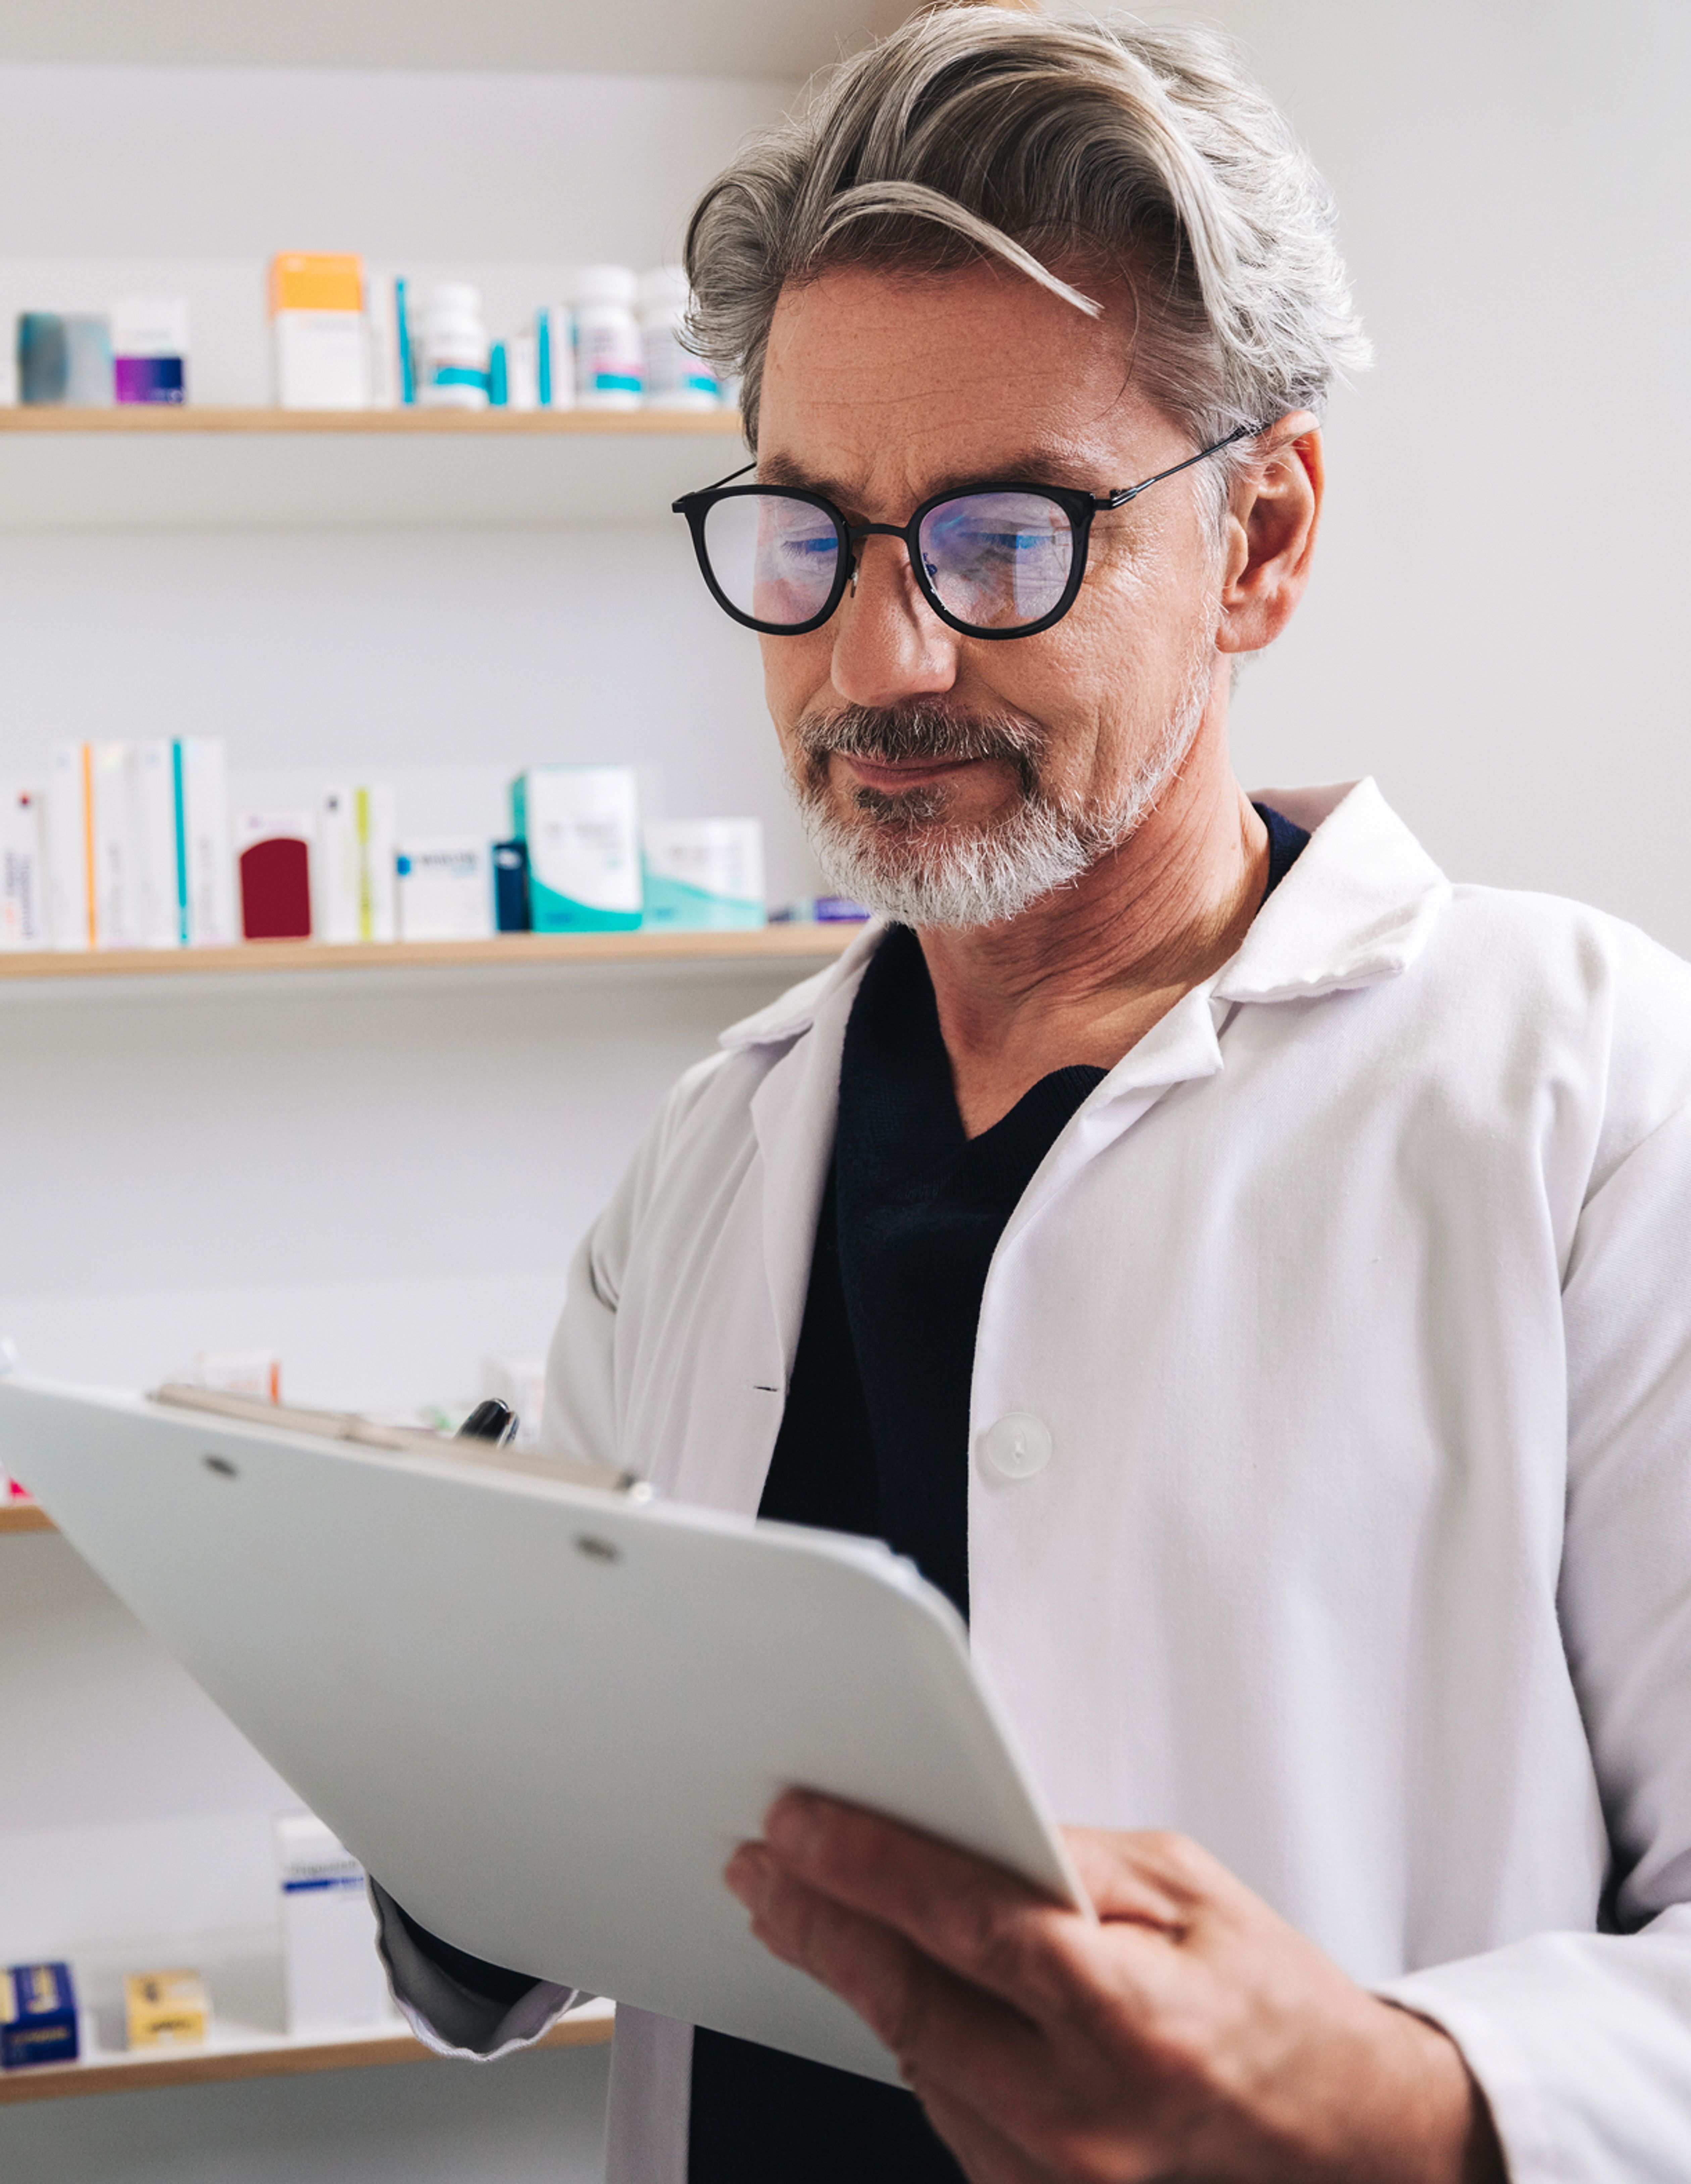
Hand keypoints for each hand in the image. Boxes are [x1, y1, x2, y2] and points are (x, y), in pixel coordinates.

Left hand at [725, 1794, 1504, 2182]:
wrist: (1343, 2136)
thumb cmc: (1273, 2004)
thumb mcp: (1185, 1888)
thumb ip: (1067, 1857)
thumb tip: (960, 1825)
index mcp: (1127, 2015)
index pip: (961, 1923)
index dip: (865, 1864)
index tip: (798, 1822)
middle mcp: (1082, 2114)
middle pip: (907, 2000)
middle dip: (816, 1920)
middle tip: (761, 1862)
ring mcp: (1054, 2177)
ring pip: (912, 2057)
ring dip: (850, 1978)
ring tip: (802, 1910)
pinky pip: (943, 2108)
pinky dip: (909, 2039)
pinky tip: (885, 1985)